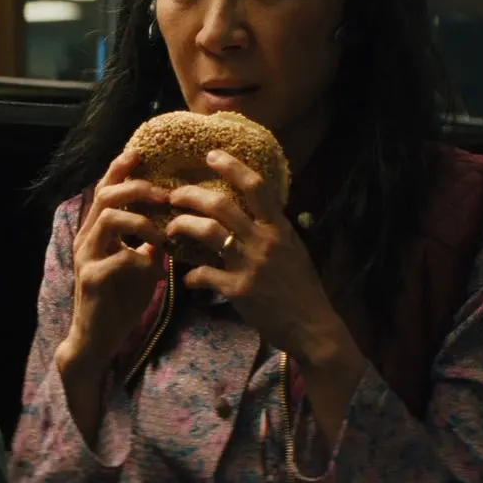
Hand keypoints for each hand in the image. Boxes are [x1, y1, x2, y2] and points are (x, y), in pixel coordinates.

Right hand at [59, 148, 169, 377]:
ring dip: (142, 221)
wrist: (98, 338)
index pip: (106, 190)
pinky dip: (143, 259)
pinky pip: (121, 257)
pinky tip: (156, 269)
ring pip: (110, 219)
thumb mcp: (141, 265)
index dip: (120, 169)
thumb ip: (151, 242)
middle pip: (107, 195)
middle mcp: (87, 238)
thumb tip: (175, 222)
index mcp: (97, 231)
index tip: (140, 152)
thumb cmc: (120, 299)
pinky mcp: (92, 279)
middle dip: (138, 188)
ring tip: (163, 234)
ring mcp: (86, 257)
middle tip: (165, 193)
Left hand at [164, 149, 352, 366]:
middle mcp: (264, 241)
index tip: (211, 155)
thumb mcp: (294, 250)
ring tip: (170, 228)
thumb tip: (255, 211)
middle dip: (190, 195)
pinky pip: (204, 274)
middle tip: (174, 195)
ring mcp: (250, 265)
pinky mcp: (238, 290)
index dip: (232, 166)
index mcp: (280, 228)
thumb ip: (273, 230)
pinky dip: (191, 275)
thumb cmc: (303, 289)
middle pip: (220, 205)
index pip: (256, 187)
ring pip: (207, 232)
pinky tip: (188, 278)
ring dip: (182, 226)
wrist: (311, 327)